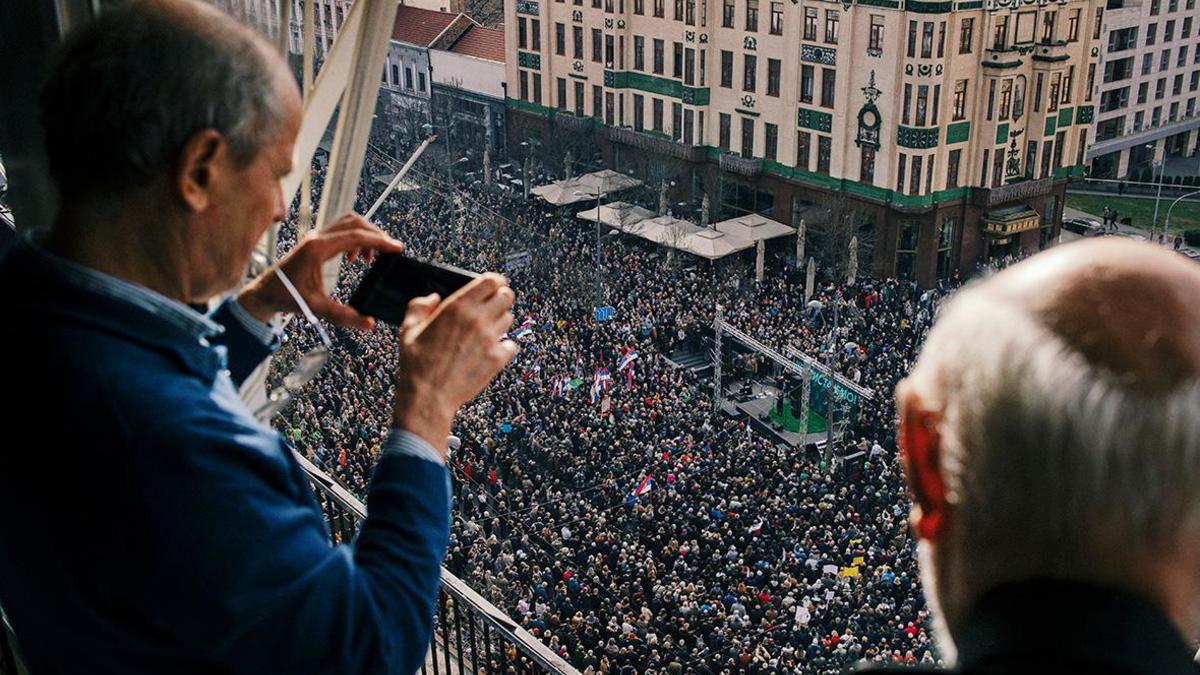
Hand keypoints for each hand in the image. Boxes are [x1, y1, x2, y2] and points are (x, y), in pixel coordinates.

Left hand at [237, 213, 404, 328]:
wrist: (265, 292)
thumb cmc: (287, 297)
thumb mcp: (316, 308)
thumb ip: (344, 316)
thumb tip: (370, 323)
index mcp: (318, 248)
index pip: (356, 236)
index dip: (379, 241)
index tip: (397, 248)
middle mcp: (317, 237)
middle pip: (355, 223)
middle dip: (375, 234)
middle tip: (388, 252)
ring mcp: (316, 237)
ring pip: (348, 224)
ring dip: (365, 236)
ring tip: (369, 259)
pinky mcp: (316, 241)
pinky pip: (341, 231)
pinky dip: (355, 239)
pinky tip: (354, 259)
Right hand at [392, 273, 517, 451]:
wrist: (428, 398)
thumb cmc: (416, 364)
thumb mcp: (408, 330)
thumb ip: (419, 306)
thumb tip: (431, 297)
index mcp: (457, 307)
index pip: (491, 280)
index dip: (495, 281)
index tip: (493, 286)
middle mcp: (477, 319)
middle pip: (507, 296)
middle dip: (501, 298)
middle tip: (492, 307)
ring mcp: (490, 339)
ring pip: (509, 319)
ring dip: (500, 321)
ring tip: (486, 331)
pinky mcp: (497, 359)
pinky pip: (512, 344)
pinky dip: (505, 346)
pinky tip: (491, 350)